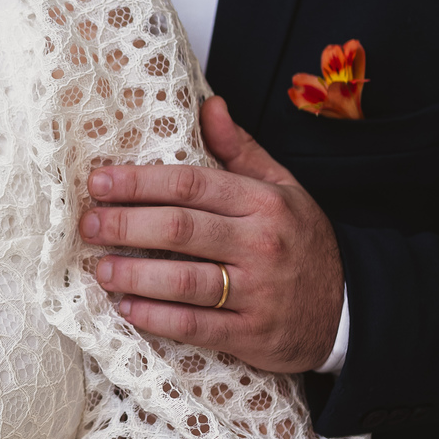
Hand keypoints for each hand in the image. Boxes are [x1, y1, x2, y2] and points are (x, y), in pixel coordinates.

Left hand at [79, 96, 343, 372]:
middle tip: (88, 225)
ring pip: (184, 280)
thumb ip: (241, 150)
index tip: (100, 183)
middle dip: (126, 225)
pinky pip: (197, 325)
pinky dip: (157, 318)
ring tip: (100, 268)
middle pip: (180, 229)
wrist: (350, 307)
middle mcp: (261, 243)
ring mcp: (258, 291)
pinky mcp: (253, 334)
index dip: (139, 183)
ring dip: (134, 275)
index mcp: (263, 202)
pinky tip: (127, 309)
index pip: (191, 184)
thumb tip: (210, 104)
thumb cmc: (303, 241)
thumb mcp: (283, 187)